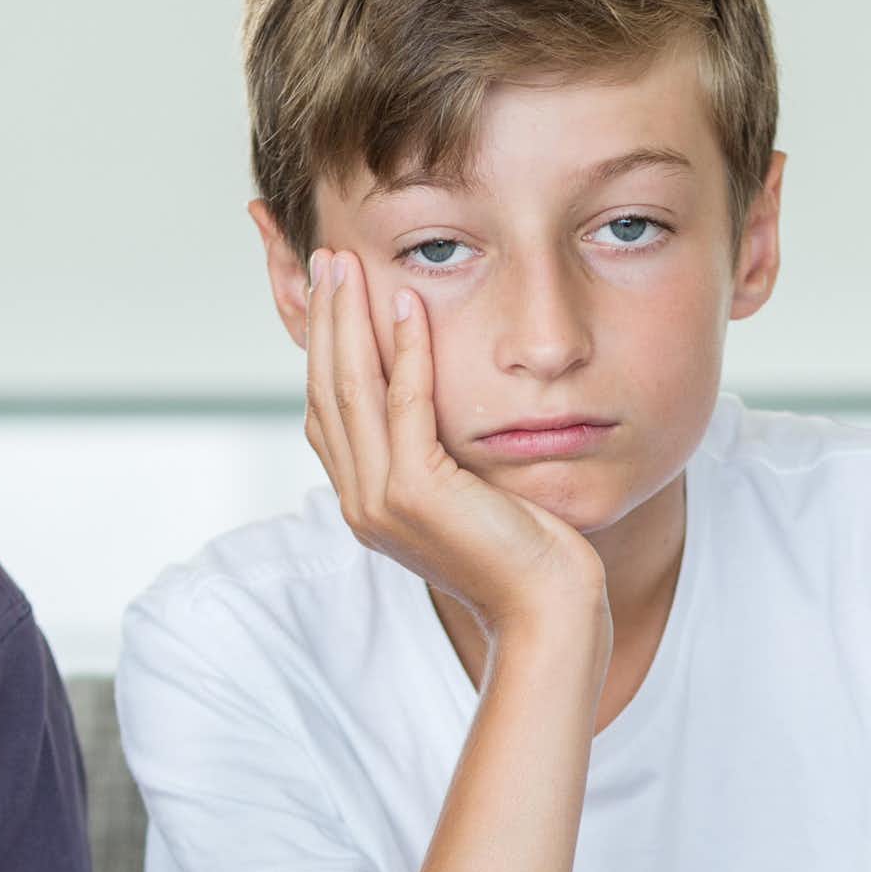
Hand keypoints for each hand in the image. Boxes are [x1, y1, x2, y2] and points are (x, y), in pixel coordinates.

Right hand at [303, 252, 606, 646]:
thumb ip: (437, 455)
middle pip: (326, 393)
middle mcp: (362, 504)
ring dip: (347, 321)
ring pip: (351, 391)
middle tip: (327, 259)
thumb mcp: (468, 495)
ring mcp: (382, 502)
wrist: (546, 612)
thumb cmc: (523, 555)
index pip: (328, 411)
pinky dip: (405, 351)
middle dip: (325, 321)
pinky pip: (404, 405)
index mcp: (367, 504)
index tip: (332, 291)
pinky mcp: (416, 495)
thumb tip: (432, 405)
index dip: (323, 348)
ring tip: (348, 265)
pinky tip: (408, 305)